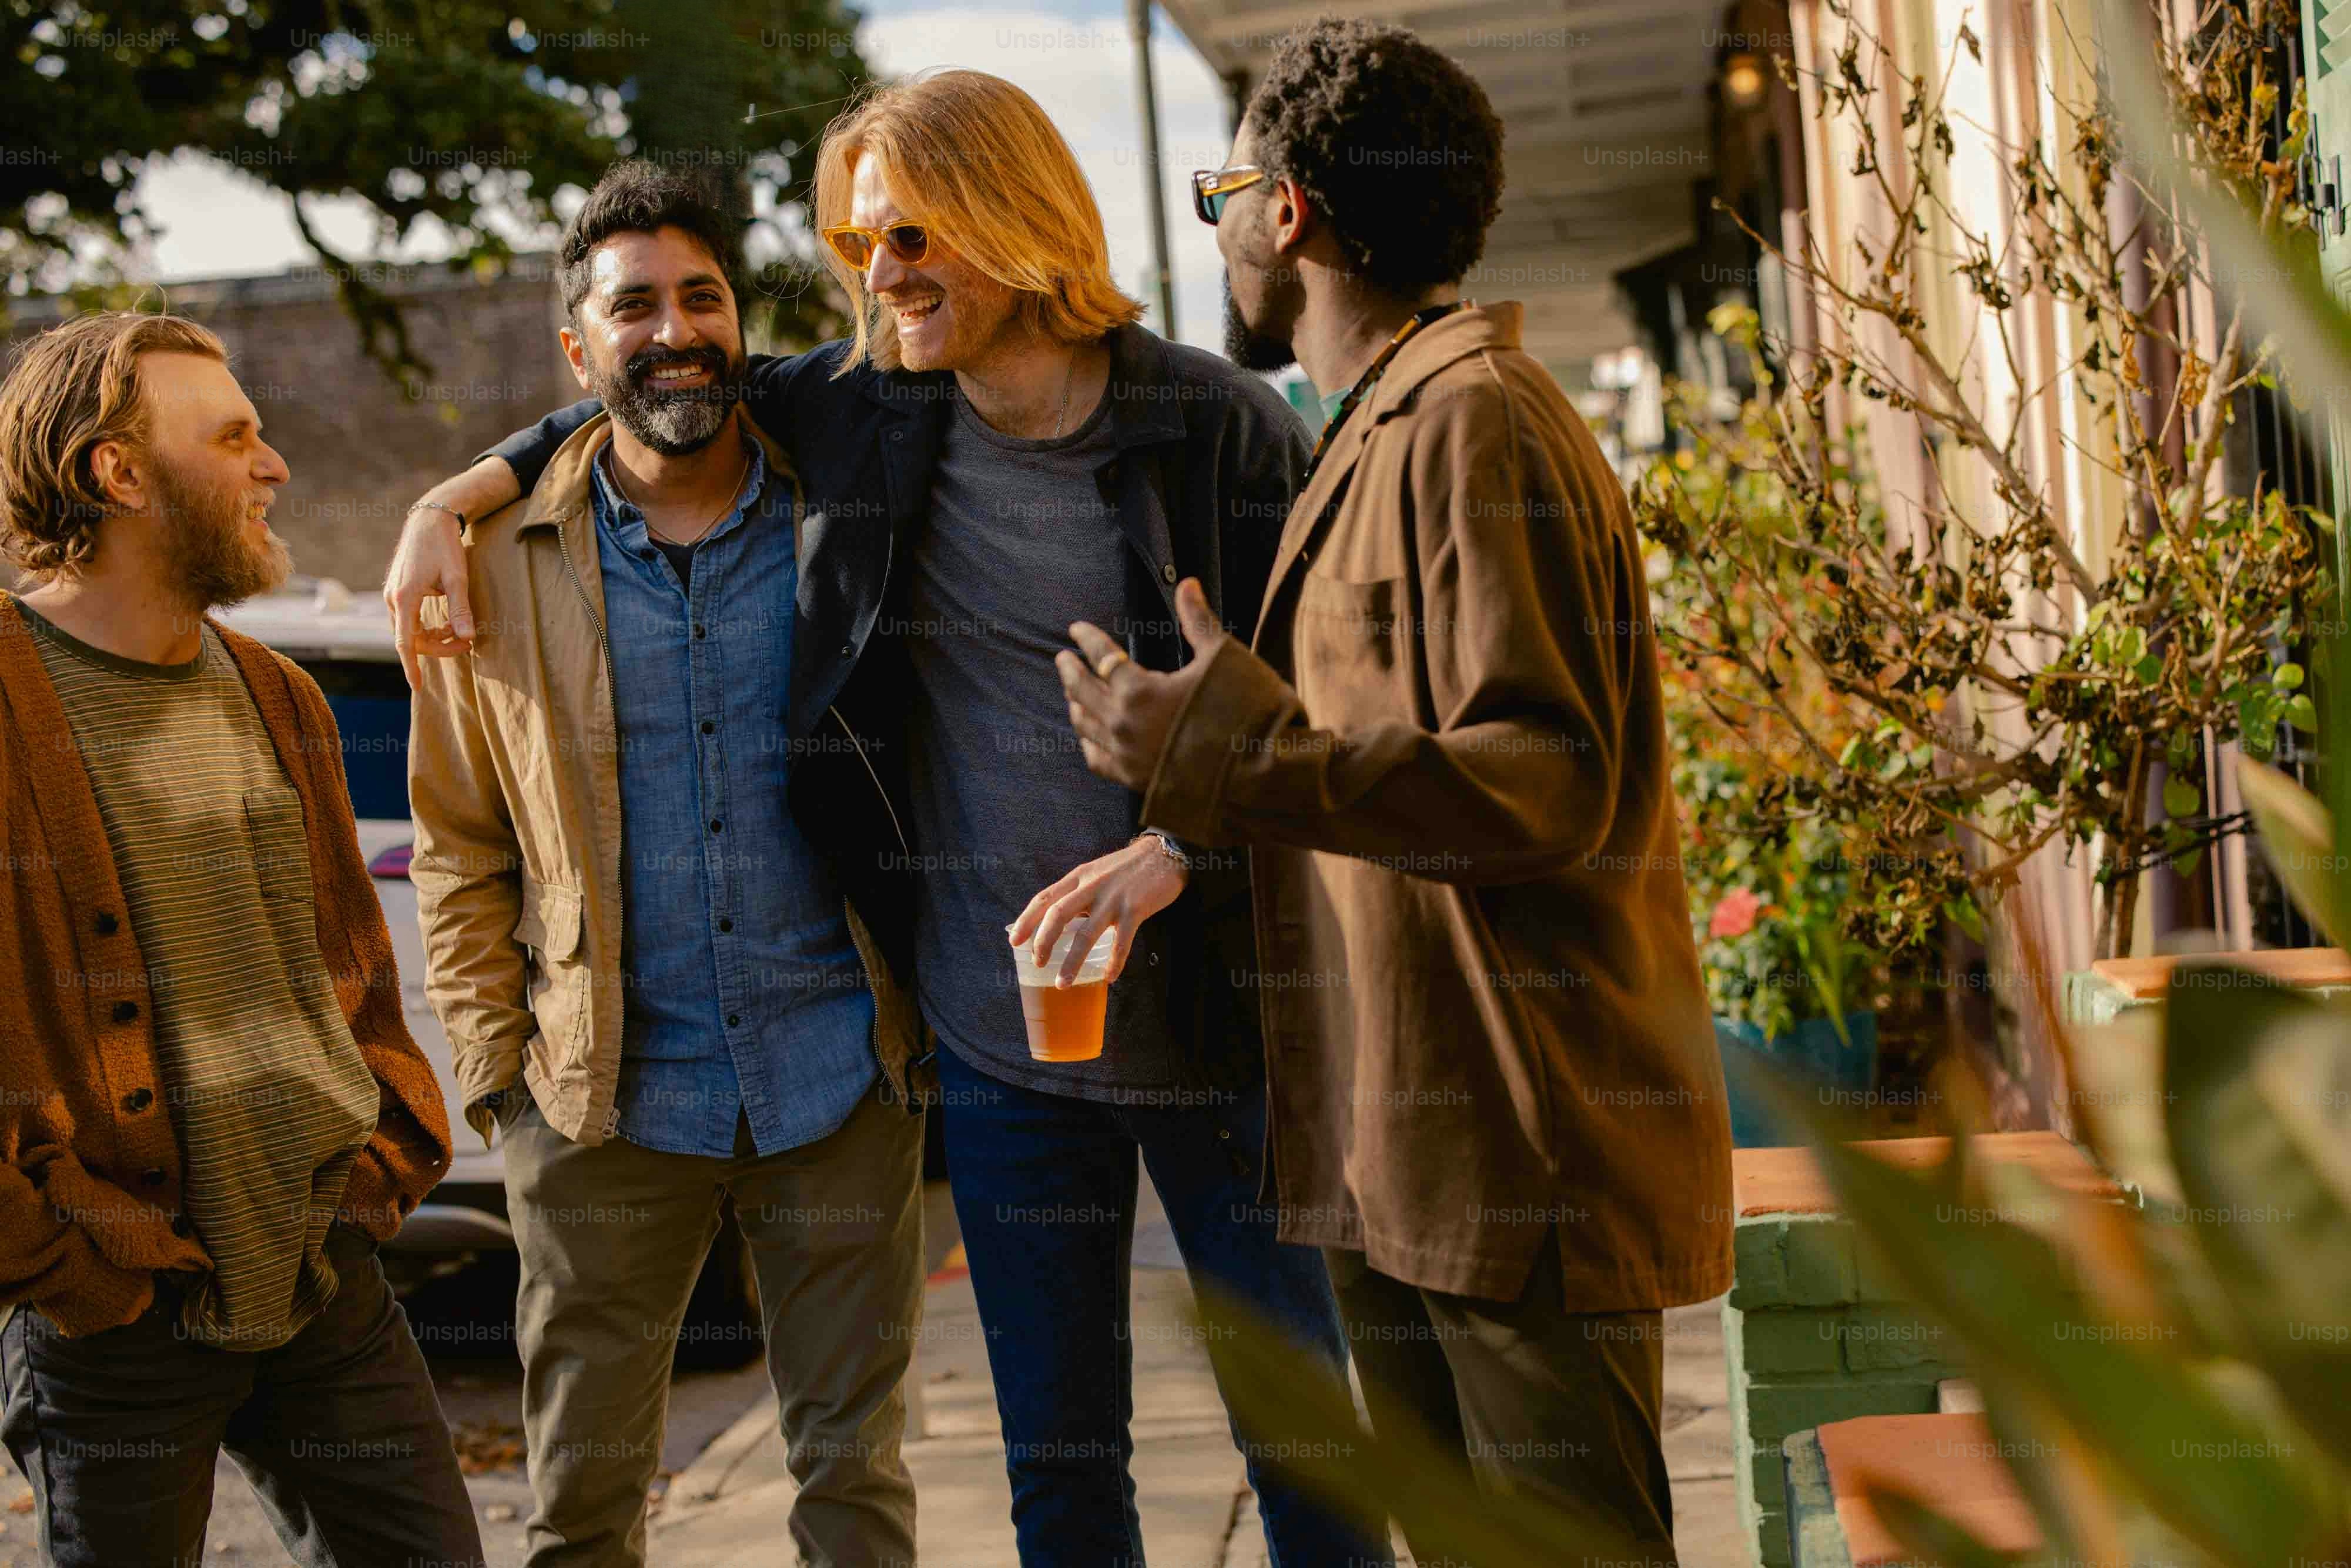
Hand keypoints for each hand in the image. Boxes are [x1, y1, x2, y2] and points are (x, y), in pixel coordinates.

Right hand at [383, 459, 518, 686]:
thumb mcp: (458, 578)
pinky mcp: (397, 593)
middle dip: (439, 648)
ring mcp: (392, 596)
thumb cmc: (445, 547)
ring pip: (410, 632)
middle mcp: (393, 599)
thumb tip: (468, 637)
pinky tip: (448, 623)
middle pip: (411, 640)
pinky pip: (410, 621)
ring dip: (435, 638)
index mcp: (405, 598)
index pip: (406, 642)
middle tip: (469, 644)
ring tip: (461, 632)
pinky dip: (428, 627)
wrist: (429, 521)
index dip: (411, 666)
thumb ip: (461, 609)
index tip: (417, 687)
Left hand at [1009, 835, 1188, 985]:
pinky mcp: (1135, 909)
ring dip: (1071, 962)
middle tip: (1038, 963)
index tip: (1014, 941)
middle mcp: (1091, 886)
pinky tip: (1108, 977)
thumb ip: (1078, 893)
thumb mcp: (1096, 873)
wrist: (1164, 854)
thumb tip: (1058, 922)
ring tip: (1062, 983)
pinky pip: (1121, 942)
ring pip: (1085, 934)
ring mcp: (1113, 898)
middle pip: (1058, 915)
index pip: (1044, 898)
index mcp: (1079, 877)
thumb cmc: (1128, 868)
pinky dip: (1114, 962)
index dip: (1027, 920)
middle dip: (1043, 942)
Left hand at [1054, 577, 1226, 791]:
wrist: (1261, 771)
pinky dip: (1088, 743)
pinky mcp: (1136, 780)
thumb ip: (1197, 621)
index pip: (1102, 657)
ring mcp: (1127, 755)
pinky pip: (1098, 761)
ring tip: (1072, 693)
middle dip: (1070, 671)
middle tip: (1062, 659)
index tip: (1077, 630)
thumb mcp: (1221, 657)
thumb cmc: (1245, 709)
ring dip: (1075, 704)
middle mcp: (1123, 724)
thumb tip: (1187, 583)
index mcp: (1139, 690)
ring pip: (1085, 726)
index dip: (1088, 639)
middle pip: (1082, 691)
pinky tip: (1088, 736)